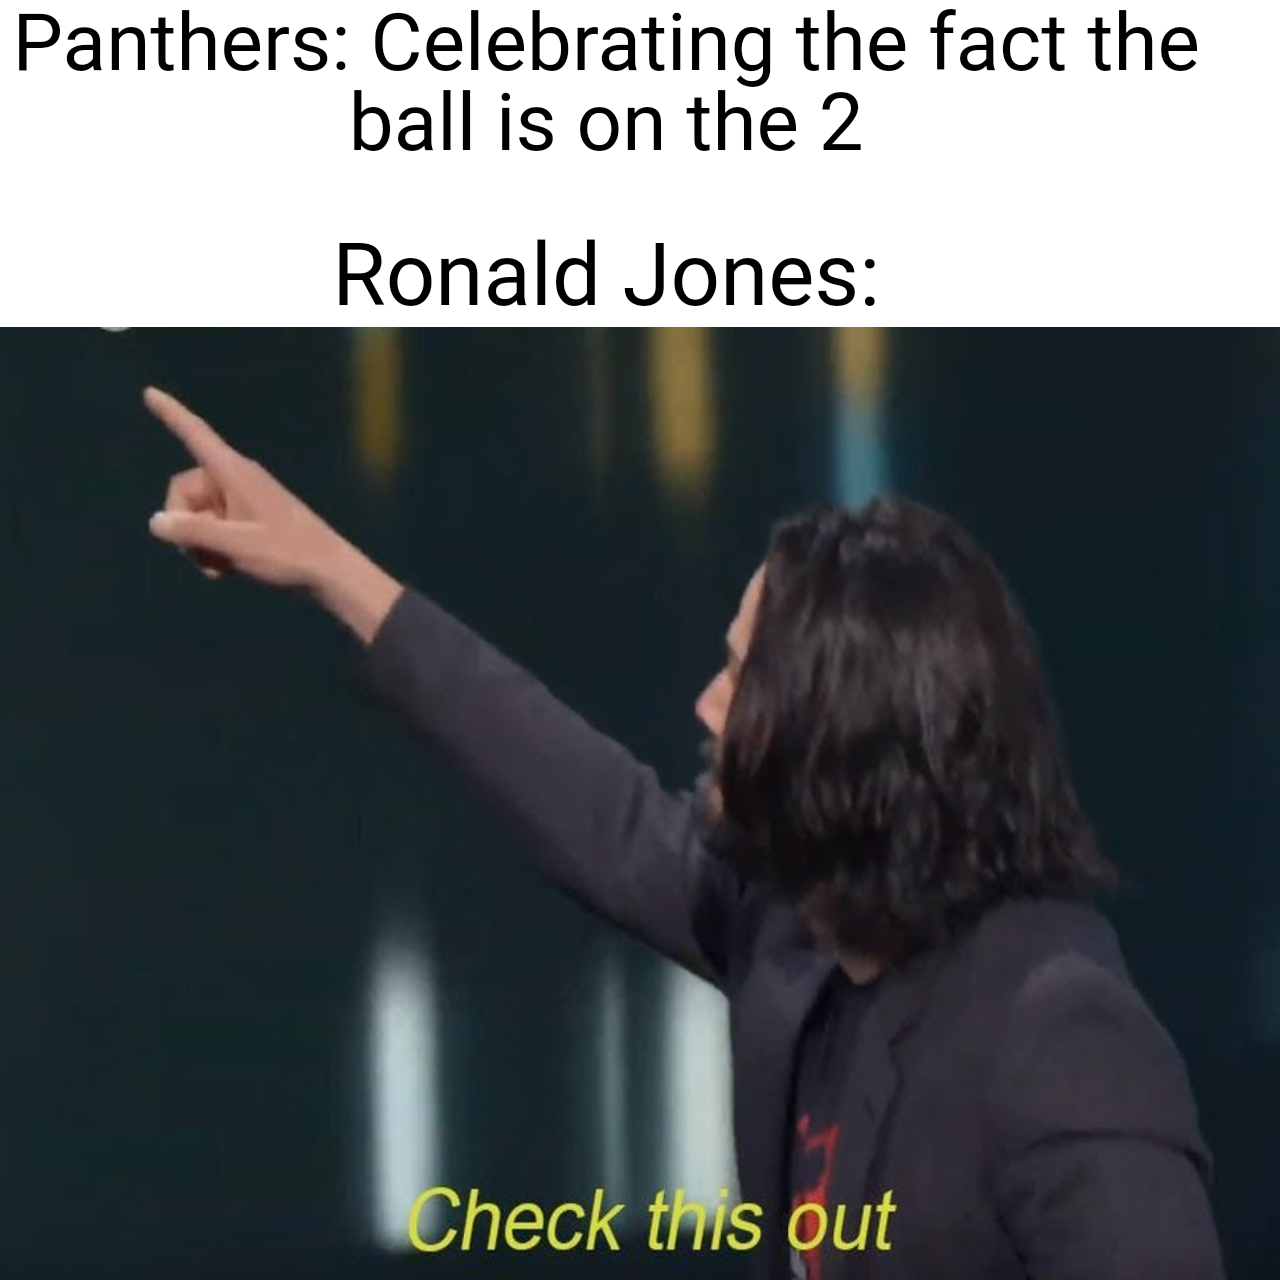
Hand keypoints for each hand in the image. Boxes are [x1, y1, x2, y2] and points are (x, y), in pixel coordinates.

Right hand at [146, 387, 402, 640]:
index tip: (149, 391)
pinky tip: (228, 568)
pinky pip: (212, 528)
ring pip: (195, 517)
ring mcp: (240, 500)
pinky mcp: (246, 518)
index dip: (171, 414)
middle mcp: (235, 479)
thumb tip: (156, 521)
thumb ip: (194, 532)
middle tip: (206, 555)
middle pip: (184, 493)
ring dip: (199, 544)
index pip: (196, 435)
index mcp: (234, 473)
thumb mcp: (237, 545)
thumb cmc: (288, 553)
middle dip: (185, 526)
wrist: (328, 570)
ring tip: (223, 565)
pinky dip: (212, 548)